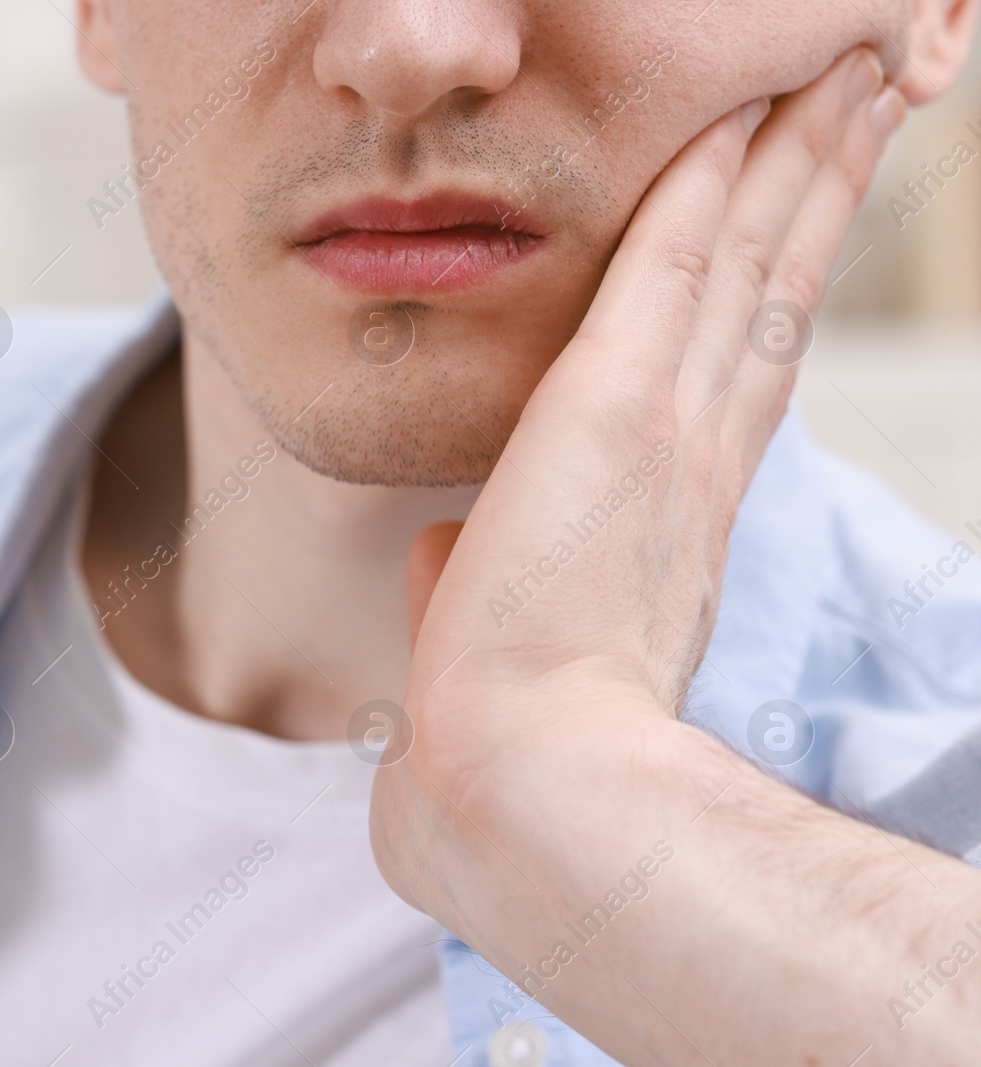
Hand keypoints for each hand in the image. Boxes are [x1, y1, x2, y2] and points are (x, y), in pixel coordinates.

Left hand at [377, 46, 902, 945]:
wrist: (506, 788)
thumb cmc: (497, 750)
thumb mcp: (482, 651)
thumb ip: (466, 586)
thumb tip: (436, 561)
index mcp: (663, 520)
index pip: (729, 373)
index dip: (769, 287)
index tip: (791, 215)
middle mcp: (683, 463)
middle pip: (763, 298)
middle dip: (809, 196)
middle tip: (852, 101)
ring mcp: (658, 433)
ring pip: (741, 264)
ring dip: (787, 165)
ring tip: (836, 78)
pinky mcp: (608, 413)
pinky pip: (669, 272)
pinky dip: (707, 190)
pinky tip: (740, 114)